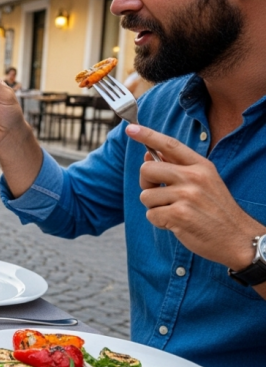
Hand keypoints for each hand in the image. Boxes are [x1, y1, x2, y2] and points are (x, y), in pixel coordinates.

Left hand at [126, 124, 265, 269]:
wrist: (237, 238)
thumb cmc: (216, 210)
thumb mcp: (205, 181)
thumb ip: (178, 167)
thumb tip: (148, 154)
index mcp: (201, 166)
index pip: (169, 145)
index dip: (147, 135)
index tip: (130, 128)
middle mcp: (194, 177)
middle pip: (147, 169)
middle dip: (146, 184)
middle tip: (159, 194)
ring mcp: (187, 196)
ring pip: (146, 196)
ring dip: (155, 207)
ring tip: (175, 212)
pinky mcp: (179, 215)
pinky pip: (151, 215)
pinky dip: (159, 222)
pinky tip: (177, 224)